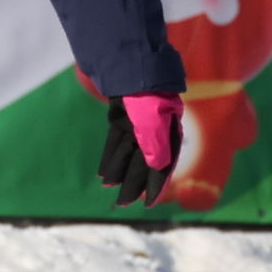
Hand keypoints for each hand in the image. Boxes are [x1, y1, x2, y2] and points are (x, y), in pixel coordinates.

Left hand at [94, 88, 182, 205]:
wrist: (131, 67)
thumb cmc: (146, 95)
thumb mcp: (152, 122)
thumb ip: (155, 146)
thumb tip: (157, 167)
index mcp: (168, 134)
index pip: (162, 166)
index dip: (156, 186)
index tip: (148, 204)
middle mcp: (155, 132)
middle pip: (143, 164)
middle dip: (133, 184)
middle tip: (122, 204)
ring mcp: (137, 126)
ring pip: (128, 155)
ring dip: (119, 172)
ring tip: (108, 187)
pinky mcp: (122, 119)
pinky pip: (115, 143)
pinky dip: (110, 158)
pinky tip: (104, 173)